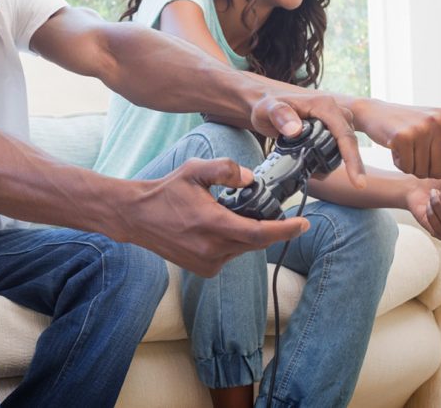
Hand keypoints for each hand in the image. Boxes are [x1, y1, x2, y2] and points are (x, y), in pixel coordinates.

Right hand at [121, 157, 309, 276]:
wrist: (137, 217)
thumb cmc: (166, 191)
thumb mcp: (194, 170)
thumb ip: (225, 170)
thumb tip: (250, 179)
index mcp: (213, 225)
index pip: (260, 233)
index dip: (286, 230)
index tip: (303, 223)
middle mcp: (212, 249)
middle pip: (256, 242)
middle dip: (270, 229)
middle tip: (277, 212)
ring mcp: (207, 263)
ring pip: (243, 249)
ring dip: (248, 234)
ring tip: (236, 214)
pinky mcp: (203, 270)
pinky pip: (230, 256)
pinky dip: (234, 243)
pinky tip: (222, 227)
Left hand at [249, 93, 365, 188]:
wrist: (265, 105)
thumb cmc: (266, 106)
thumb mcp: (267, 110)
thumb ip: (279, 116)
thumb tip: (295, 130)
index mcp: (324, 105)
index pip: (344, 134)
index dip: (352, 158)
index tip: (358, 181)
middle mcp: (333, 111)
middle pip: (349, 142)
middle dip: (348, 165)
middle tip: (330, 180)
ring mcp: (333, 120)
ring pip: (344, 146)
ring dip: (334, 163)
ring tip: (312, 172)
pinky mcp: (330, 129)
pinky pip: (337, 147)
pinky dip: (328, 160)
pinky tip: (314, 167)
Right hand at [353, 101, 440, 177]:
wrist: (375, 113)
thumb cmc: (410, 120)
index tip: (439, 157)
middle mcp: (439, 120)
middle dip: (428, 167)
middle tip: (417, 150)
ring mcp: (420, 128)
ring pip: (424, 171)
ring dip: (413, 166)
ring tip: (407, 148)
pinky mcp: (401, 137)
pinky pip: (407, 167)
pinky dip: (401, 163)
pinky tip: (397, 149)